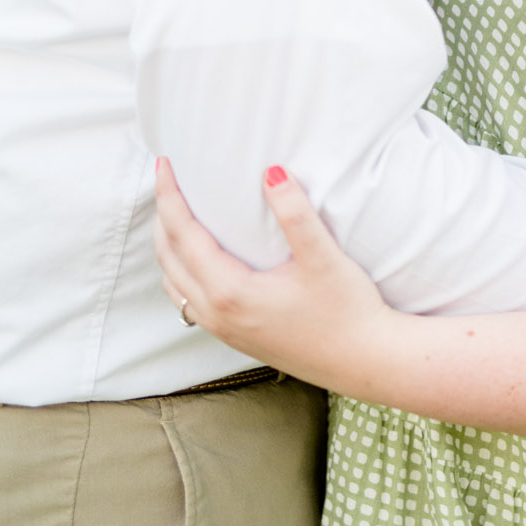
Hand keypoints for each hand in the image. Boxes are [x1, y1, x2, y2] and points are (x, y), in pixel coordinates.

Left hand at [154, 157, 388, 389]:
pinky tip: (200, 257)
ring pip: (173, 282)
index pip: (183, 235)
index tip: (165, 164)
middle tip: (168, 178)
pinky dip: (180, 270)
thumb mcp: (324, 259)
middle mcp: (217, 314)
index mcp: (231, 292)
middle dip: (162, 215)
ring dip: (168, 245)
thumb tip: (271, 172)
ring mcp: (222, 329)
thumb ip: (296, 215)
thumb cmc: (347, 311)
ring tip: (178, 211)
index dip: (169, 196)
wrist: (362, 361)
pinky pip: (187, 300)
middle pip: (168, 257)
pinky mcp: (234, 336)